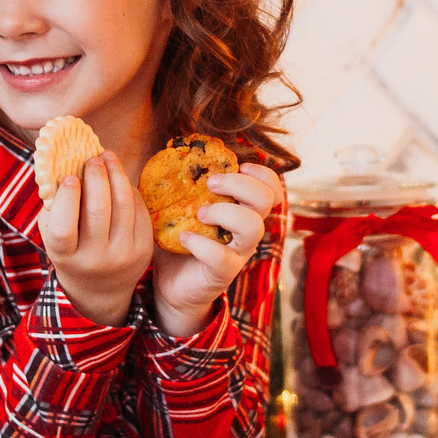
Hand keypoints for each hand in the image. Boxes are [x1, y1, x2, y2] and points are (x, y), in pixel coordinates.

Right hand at [38, 152, 151, 325]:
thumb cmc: (70, 251)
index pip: (63, 228)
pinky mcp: (144, 250)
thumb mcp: (53, 235)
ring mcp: (123, 256)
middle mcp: (95, 259)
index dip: (66, 199)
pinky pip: (139, 210)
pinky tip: (120, 178)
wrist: (100, 289)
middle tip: (93, 158)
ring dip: (117, 174)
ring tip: (108, 157)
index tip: (69, 177)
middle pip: (99, 210)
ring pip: (124, 205)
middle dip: (97, 177)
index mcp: (65, 257)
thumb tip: (61, 162)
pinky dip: (129, 189)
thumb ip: (54, 205)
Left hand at [151, 163, 282, 338]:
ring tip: (199, 213)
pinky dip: (200, 244)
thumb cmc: (180, 241)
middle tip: (211, 183)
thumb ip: (181, 185)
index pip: (271, 188)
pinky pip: (222, 256)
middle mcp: (247, 230)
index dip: (262, 173)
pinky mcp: (224, 272)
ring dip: (225, 212)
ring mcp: (238, 252)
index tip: (238, 165)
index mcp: (242, 210)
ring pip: (252, 226)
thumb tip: (166, 151)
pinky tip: (182, 238)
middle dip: (240, 184)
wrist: (172, 285)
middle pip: (266, 199)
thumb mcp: (181, 208)